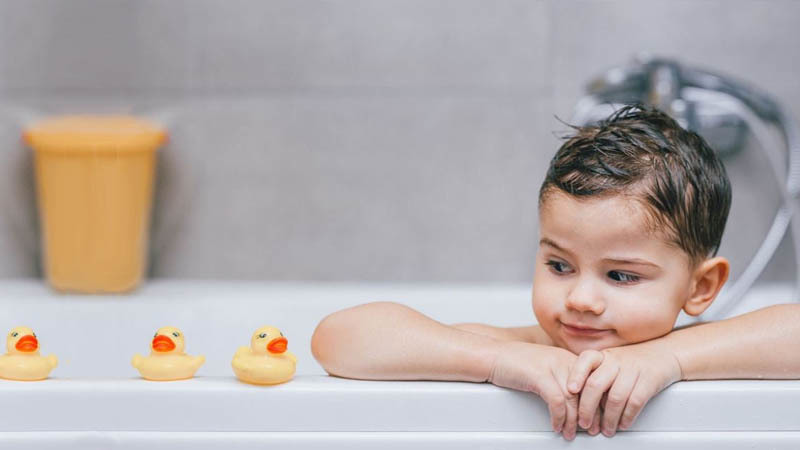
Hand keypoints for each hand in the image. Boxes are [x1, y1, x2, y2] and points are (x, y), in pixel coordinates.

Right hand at [488, 341, 600, 440]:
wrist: (492, 355)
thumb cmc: (516, 363)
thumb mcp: (546, 367)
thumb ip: (563, 378)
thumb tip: (575, 401)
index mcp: (568, 358)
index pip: (594, 381)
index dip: (599, 402)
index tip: (600, 417)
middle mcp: (564, 360)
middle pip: (587, 391)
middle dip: (592, 415)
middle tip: (592, 429)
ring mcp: (552, 366)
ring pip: (573, 399)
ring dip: (574, 421)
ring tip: (571, 432)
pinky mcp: (539, 375)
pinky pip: (557, 402)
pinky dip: (559, 418)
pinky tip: (556, 425)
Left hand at [566, 340, 683, 436]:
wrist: (663, 354)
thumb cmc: (631, 363)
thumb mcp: (611, 363)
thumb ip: (595, 376)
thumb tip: (578, 403)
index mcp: (603, 356)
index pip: (586, 359)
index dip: (576, 374)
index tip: (570, 390)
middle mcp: (615, 360)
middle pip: (596, 384)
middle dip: (587, 408)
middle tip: (584, 423)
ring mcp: (632, 369)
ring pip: (615, 397)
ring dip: (608, 418)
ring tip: (606, 430)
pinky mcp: (649, 380)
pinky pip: (635, 401)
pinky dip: (627, 417)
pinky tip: (623, 424)